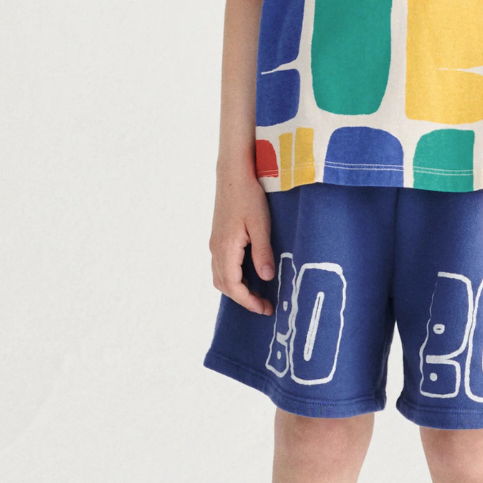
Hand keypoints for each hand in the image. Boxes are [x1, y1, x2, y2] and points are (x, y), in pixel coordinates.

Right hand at [209, 164, 275, 315]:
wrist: (233, 173)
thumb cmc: (248, 195)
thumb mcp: (260, 224)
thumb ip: (262, 252)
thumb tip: (266, 278)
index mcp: (225, 248)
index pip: (233, 286)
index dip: (248, 301)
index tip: (265, 309)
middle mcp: (216, 249)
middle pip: (225, 286)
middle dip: (244, 299)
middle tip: (265, 305)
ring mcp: (215, 243)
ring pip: (221, 277)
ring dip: (237, 290)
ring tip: (258, 294)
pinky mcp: (219, 238)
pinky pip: (222, 266)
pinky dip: (234, 278)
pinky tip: (250, 275)